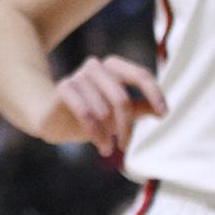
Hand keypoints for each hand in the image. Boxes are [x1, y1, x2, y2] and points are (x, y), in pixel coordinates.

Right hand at [41, 55, 165, 151]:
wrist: (52, 119)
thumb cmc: (90, 114)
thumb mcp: (116, 113)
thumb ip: (138, 107)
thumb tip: (161, 110)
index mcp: (112, 67)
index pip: (139, 75)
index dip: (154, 94)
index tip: (162, 114)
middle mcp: (96, 66)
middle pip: (121, 97)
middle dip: (126, 126)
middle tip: (125, 145)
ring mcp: (78, 75)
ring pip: (103, 110)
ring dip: (107, 135)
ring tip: (107, 148)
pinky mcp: (63, 88)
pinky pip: (86, 114)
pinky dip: (96, 134)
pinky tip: (100, 146)